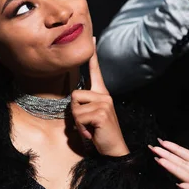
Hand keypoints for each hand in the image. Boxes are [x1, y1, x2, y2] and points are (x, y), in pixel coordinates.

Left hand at [71, 38, 128, 156]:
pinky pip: (78, 116)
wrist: (115, 151)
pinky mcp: (101, 112)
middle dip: (75, 112)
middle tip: (87, 124)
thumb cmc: (100, 135)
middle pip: (74, 94)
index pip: (95, 71)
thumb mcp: (91, 117)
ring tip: (90, 129)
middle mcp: (104, 95)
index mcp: (103, 94)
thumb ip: (84, 106)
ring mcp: (104, 103)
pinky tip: (92, 133)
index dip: (92, 56)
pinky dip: (81, 128)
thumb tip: (73, 101)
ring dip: (78, 122)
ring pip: (75, 106)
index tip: (91, 38)